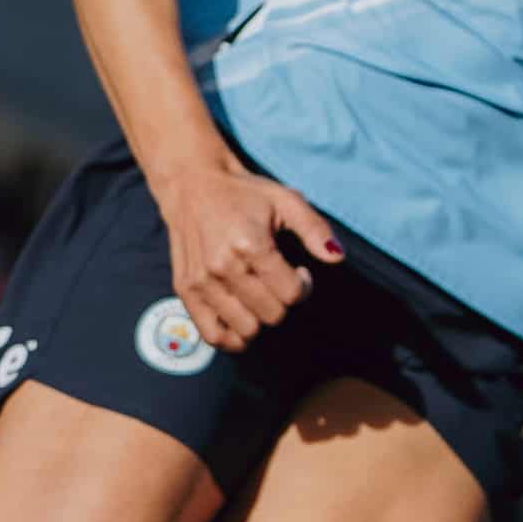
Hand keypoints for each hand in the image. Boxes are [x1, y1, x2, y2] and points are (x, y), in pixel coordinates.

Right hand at [155, 154, 334, 352]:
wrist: (192, 184)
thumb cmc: (244, 193)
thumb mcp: (286, 200)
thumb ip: (314, 229)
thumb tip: (336, 257)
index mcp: (250, 245)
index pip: (292, 294)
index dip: (304, 285)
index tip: (298, 271)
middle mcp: (223, 267)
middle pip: (272, 315)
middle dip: (283, 301)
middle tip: (277, 281)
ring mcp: (201, 281)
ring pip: (246, 330)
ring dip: (259, 318)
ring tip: (258, 296)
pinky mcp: (185, 290)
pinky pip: (212, 335)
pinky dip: (231, 338)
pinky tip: (241, 318)